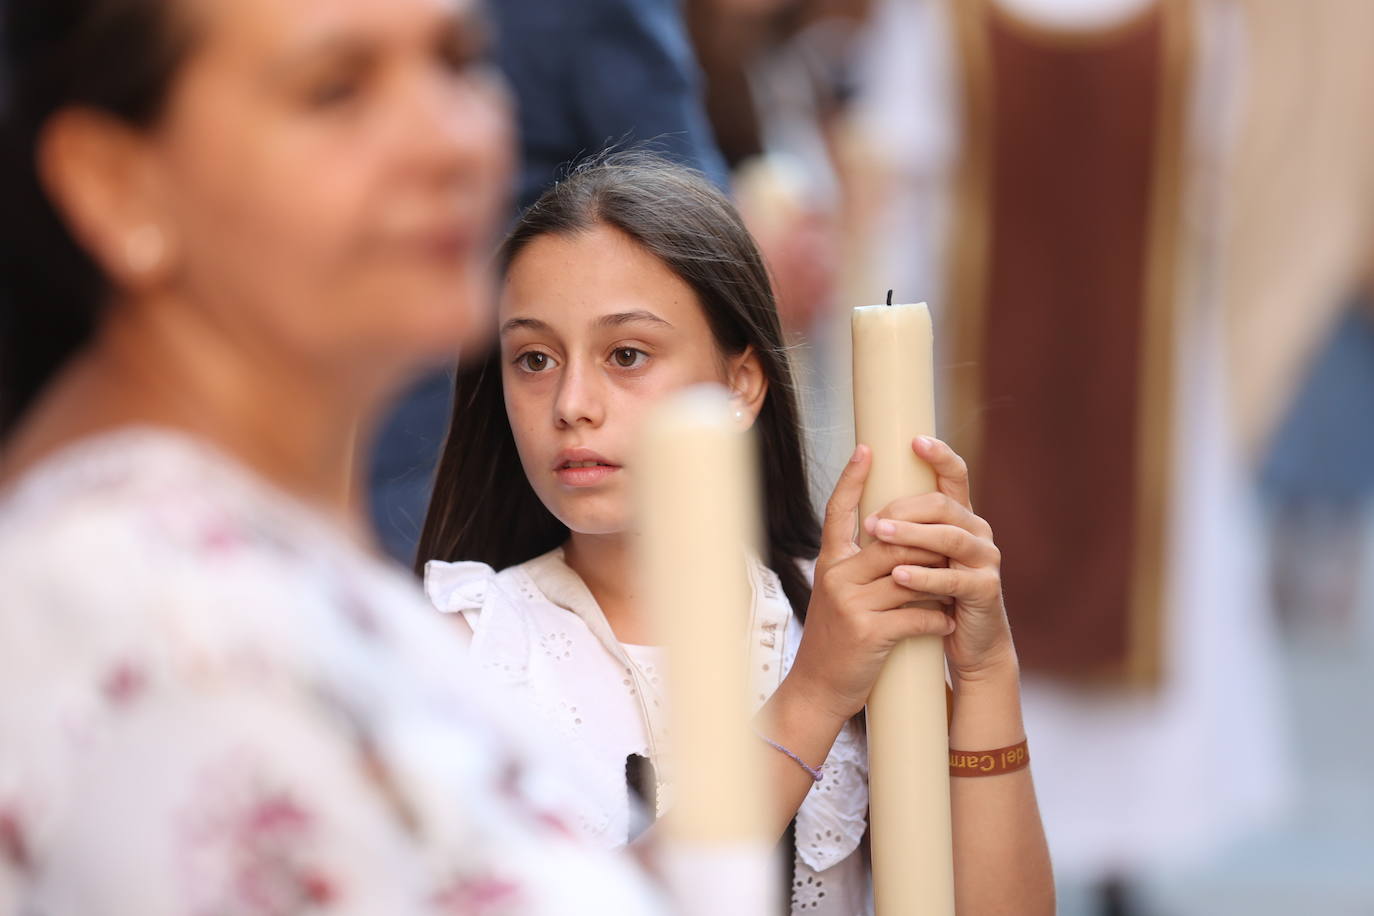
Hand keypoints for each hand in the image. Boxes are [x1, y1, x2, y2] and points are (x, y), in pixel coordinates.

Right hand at [784, 445, 960, 720]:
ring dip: (938, 582)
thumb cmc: (836, 642)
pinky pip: (914, 616)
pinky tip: (945, 623)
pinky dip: (935, 619)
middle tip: (953, 546)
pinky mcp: (868, 633)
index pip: (838, 511)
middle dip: (927, 542)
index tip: (867, 449)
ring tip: (955, 587)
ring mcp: (851, 604)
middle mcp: (836, 577)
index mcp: (829, 563)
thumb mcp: (838, 596)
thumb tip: (896, 538)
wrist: (818, 690)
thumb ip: (861, 567)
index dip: (852, 479)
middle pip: (892, 540)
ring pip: (909, 577)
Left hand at [862, 437, 1016, 684]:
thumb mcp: (919, 557)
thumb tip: (860, 498)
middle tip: (870, 520)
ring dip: (910, 536)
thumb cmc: (934, 596)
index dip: (939, 455)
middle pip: (942, 505)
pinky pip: (953, 580)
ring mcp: (985, 560)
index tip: (914, 440)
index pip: (954, 476)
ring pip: (948, 538)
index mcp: (959, 517)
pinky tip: (899, 577)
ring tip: (878, 536)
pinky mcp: (985, 590)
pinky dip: (924, 577)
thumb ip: (903, 529)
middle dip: (904, 508)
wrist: (967, 644)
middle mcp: (977, 531)